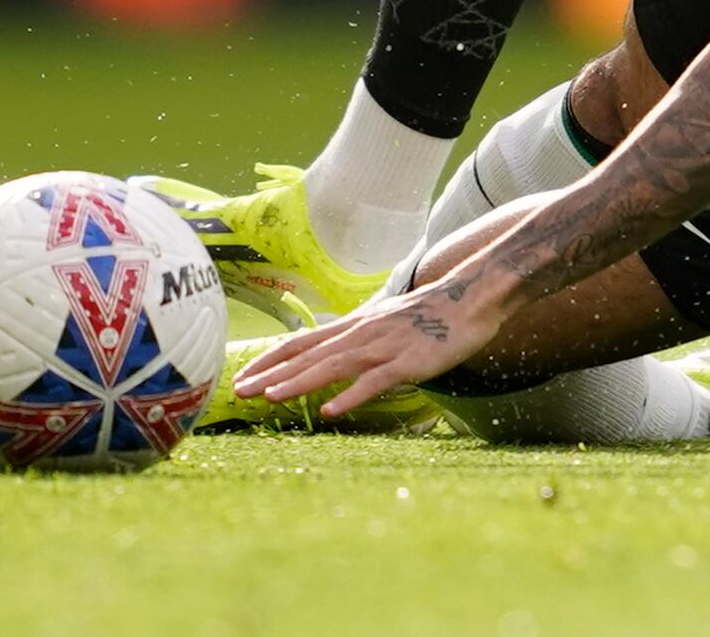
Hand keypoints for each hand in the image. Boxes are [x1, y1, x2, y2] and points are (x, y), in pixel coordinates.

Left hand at [231, 275, 511, 418]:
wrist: (470, 299)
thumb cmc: (430, 315)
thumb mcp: (384, 321)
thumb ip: (358, 338)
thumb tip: (333, 355)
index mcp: (354, 326)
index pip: (301, 342)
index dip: (271, 359)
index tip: (243, 375)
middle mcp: (361, 333)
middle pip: (308, 355)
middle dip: (272, 374)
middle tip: (239, 391)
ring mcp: (383, 347)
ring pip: (333, 366)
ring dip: (299, 382)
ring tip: (270, 398)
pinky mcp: (407, 362)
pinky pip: (374, 381)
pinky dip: (350, 395)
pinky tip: (330, 410)